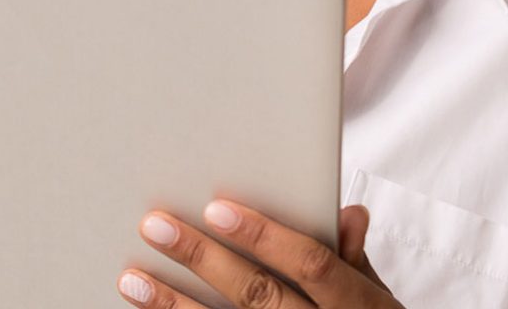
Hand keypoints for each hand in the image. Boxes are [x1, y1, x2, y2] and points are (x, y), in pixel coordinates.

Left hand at [119, 198, 402, 307]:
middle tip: (155, 226)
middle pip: (258, 294)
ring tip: (133, 280)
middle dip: (203, 259)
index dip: (265, 236)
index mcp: (357, 305)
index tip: (216, 208)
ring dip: (175, 306)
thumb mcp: (375, 300)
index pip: (311, 264)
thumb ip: (353, 260)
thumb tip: (348, 213)